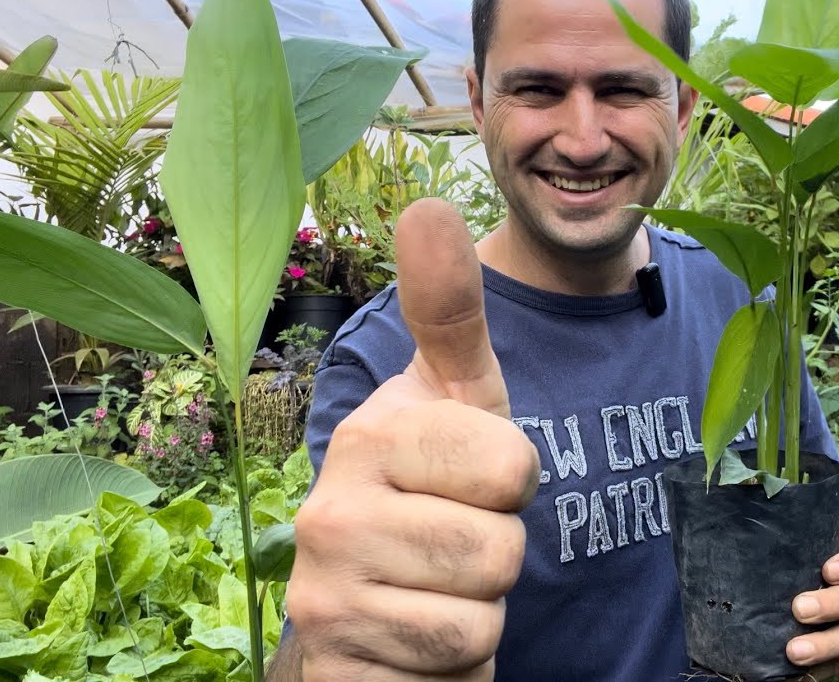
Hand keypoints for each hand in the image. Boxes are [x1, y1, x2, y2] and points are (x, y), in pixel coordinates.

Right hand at [286, 198, 540, 680]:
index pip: (512, 466)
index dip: (514, 483)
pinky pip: (453, 664)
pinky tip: (420, 635)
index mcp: (367, 435)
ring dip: (481, 607)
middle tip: (458, 541)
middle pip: (501, 547)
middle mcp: (326, 512)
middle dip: (500, 553)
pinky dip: (456, 660)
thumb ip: (451, 313)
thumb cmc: (439, 491)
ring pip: (481, 613)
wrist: (392, 604)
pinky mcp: (337, 668)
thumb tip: (428, 202)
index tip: (475, 481)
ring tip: (441, 586)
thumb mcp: (460, 401)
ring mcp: (323, 596)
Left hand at [785, 533, 838, 679]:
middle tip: (799, 610)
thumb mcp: (816, 549)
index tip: (828, 571)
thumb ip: (800, 553)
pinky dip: (827, 666)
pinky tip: (801, 671)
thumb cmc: (817, 560)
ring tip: (795, 651)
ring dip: (827, 644)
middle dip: (833, 605)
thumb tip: (752, 557)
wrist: (837, 583)